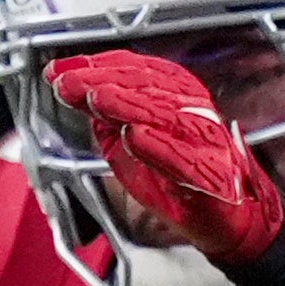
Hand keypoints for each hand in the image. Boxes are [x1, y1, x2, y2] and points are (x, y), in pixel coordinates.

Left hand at [49, 52, 284, 265]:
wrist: (226, 218)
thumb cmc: (181, 181)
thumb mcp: (131, 146)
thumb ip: (107, 121)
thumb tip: (78, 95)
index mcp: (172, 98)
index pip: (133, 72)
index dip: (94, 67)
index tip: (59, 71)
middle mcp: (189, 110)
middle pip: (145, 86)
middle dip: (102, 81)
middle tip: (67, 82)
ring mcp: (201, 140)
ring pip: (163, 114)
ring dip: (126, 105)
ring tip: (96, 98)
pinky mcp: (209, 173)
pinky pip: (182, 157)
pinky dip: (158, 146)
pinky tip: (135, 136)